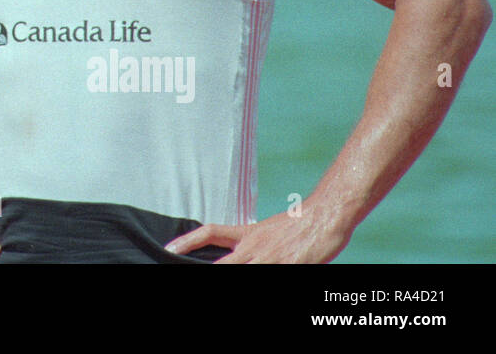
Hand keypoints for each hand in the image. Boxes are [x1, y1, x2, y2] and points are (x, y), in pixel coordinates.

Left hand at [164, 207, 351, 262]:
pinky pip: (271, 277)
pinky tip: (276, 272)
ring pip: (243, 272)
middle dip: (207, 271)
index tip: (170, 248)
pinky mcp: (288, 267)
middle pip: (222, 264)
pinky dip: (264, 279)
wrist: (325, 216)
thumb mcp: (268, 231)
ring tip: (245, 269)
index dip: (188, 241)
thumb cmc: (300, 225)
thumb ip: (251, 245)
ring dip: (237, 275)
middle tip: (185, 271)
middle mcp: (254, 247)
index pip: (210, 232)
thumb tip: (238, 255)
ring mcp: (270, 259)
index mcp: (247, 234)